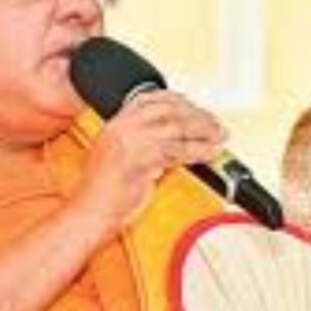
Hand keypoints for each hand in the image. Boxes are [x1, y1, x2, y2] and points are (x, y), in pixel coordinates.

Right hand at [70, 90, 226, 238]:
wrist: (92, 212)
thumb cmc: (104, 193)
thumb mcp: (118, 156)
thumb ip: (140, 142)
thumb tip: (174, 139)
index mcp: (115, 124)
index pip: (149, 98)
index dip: (176, 100)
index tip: (193, 106)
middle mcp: (122, 127)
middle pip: (168, 109)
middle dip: (197, 114)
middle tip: (215, 124)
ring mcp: (131, 141)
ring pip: (176, 126)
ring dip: (203, 130)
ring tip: (218, 136)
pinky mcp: (142, 159)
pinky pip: (179, 150)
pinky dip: (200, 150)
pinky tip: (211, 153)